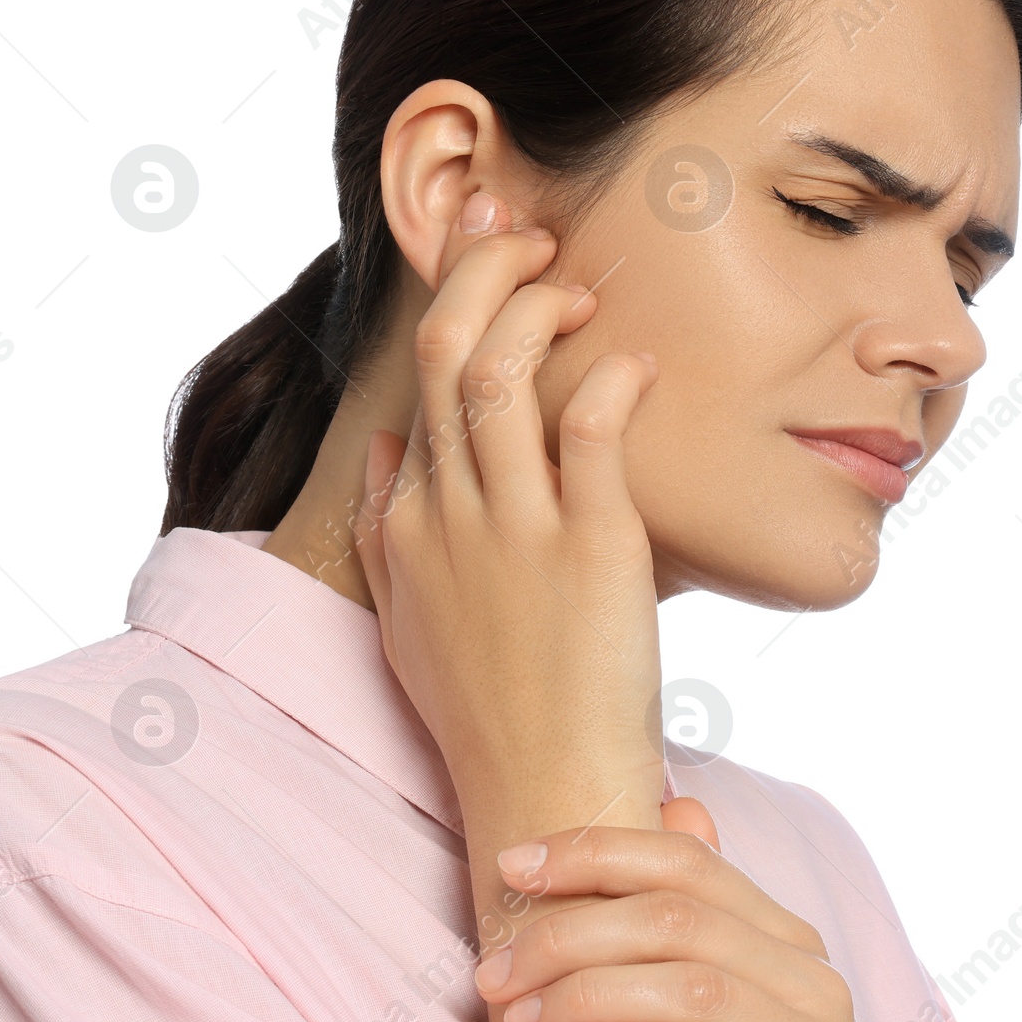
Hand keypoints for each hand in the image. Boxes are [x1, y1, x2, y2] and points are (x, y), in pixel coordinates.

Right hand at [354, 192, 666, 834]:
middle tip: (526, 233)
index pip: (415, 380)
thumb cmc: (483, 706)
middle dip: (480, 269)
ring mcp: (515, 527)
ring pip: (498, 373)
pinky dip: (610, 379)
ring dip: (534, 307)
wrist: (541, 788)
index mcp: (410, 520)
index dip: (448, 297)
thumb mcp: (408, 613)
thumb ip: (385, 525)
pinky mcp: (592, 547)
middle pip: (443, 350)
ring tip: (576, 287)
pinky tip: (636, 363)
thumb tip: (387, 446)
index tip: (484, 251)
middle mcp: (450, 511)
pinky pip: (589, 431)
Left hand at [477, 803, 938, 1021]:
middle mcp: (810, 980)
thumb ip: (699, 916)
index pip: (685, 863)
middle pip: (676, 921)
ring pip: (694, 991)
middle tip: (494, 972)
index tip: (510, 867)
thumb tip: (680, 806)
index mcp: (782, 938)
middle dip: (568, 936)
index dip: (592, 853)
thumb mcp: (725, 1005)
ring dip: (589, 997)